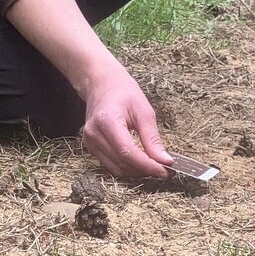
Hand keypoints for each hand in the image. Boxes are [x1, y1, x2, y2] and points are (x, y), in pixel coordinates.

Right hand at [81, 63, 172, 179]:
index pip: (127, 152)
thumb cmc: (123, 91)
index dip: (147, 165)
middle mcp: (94, 134)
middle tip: (164, 168)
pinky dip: (127, 167)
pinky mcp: (90, 147)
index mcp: (107, 121)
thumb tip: (164, 160)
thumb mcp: (143, 110)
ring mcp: (89, 142)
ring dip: (137, 171)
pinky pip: (111, 165)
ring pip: (116, 169)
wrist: (101, 85)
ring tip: (153, 165)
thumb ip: (152, 138)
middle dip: (145, 170)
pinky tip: (140, 161)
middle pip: (122, 163)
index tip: (165, 170)